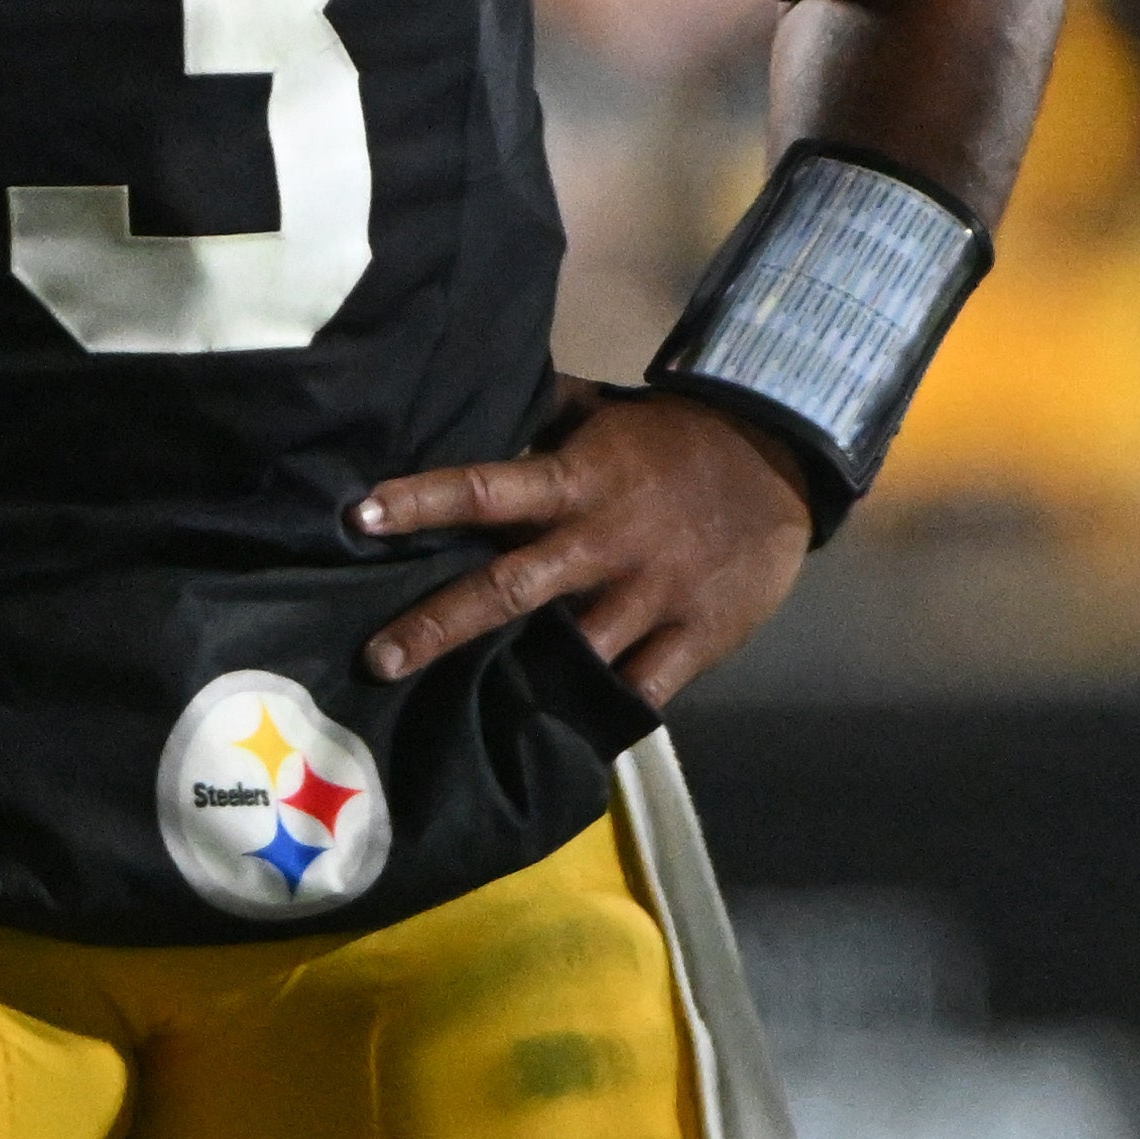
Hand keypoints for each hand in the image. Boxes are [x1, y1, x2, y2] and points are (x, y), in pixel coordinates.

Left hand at [350, 382, 813, 708]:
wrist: (780, 460)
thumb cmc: (673, 437)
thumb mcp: (603, 413)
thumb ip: (540, 416)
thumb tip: (468, 394)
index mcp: (576, 482)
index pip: (485, 489)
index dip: (422, 502)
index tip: (359, 517)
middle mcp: (603, 542)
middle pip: (510, 589)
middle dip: (440, 625)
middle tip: (377, 659)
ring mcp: (650, 595)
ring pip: (571, 650)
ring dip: (514, 681)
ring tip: (451, 717)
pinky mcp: (695, 637)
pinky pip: (640, 691)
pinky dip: (599, 716)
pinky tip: (553, 744)